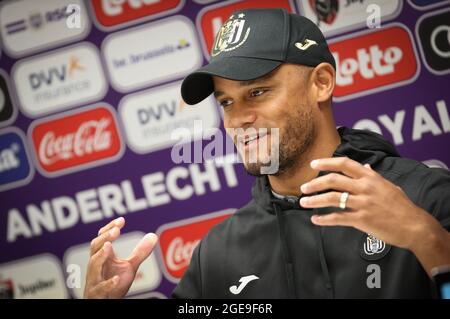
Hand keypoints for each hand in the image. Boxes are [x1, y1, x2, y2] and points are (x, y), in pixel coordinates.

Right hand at [83, 217, 157, 298]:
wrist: (105, 303)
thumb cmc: (114, 285)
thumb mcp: (130, 266)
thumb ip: (140, 252)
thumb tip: (153, 236)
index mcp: (103, 257)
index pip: (102, 238)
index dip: (109, 228)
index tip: (121, 220)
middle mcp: (96, 266)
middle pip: (95, 247)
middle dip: (104, 237)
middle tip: (116, 230)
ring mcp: (95, 280)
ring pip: (93, 265)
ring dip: (100, 256)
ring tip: (109, 246)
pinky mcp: (97, 295)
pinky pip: (100, 288)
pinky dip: (107, 283)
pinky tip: (115, 278)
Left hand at [299, 157, 433, 249]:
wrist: (414, 226)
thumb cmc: (402, 206)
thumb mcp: (388, 185)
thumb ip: (373, 175)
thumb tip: (364, 166)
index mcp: (370, 177)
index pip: (344, 164)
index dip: (326, 163)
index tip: (313, 164)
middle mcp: (365, 187)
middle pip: (333, 180)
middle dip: (315, 183)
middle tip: (303, 188)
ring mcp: (363, 203)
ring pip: (332, 198)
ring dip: (315, 200)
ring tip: (304, 202)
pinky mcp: (362, 220)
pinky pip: (338, 218)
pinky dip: (324, 219)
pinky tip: (315, 219)